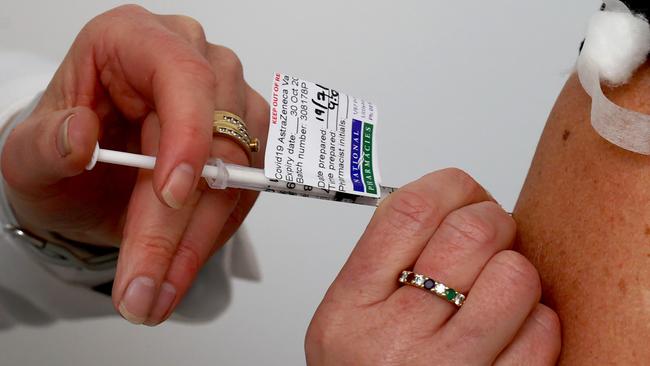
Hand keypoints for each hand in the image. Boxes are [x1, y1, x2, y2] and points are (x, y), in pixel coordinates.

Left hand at [1, 5, 268, 324]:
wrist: (86, 178)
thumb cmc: (61, 149)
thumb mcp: (29, 152)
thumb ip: (46, 144)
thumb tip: (79, 137)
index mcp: (133, 40)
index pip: (182, 73)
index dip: (187, 133)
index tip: (170, 194)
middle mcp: (190, 61)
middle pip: (216, 136)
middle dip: (179, 220)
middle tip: (144, 281)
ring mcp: (225, 101)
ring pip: (238, 172)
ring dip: (198, 239)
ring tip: (156, 289)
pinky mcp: (243, 140)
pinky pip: (244, 193)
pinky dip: (213, 237)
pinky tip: (178, 266)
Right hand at [305, 169, 560, 364]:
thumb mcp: (346, 320)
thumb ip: (382, 262)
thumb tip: (444, 206)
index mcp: (350, 310)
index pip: (408, 211)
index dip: (449, 187)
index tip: (462, 193)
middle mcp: (395, 342)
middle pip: (470, 234)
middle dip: (493, 222)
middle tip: (490, 236)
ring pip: (515, 276)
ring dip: (516, 272)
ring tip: (498, 288)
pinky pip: (542, 331)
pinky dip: (537, 321)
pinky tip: (512, 330)